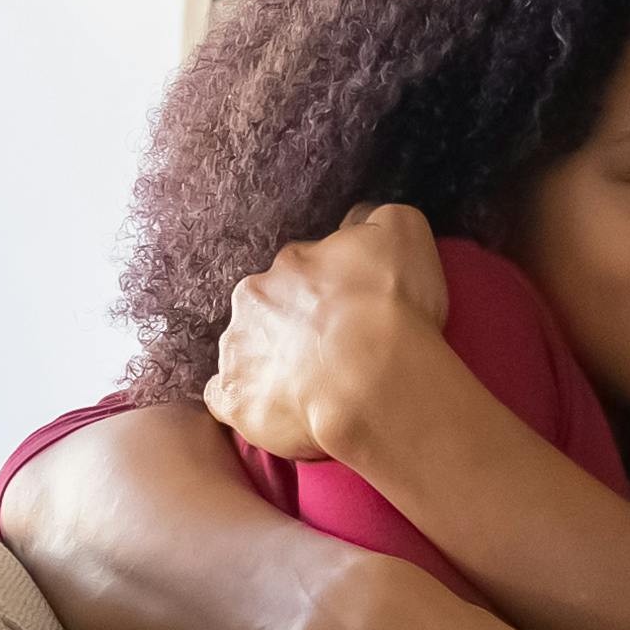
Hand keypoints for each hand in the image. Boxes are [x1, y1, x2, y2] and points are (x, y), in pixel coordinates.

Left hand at [203, 203, 450, 462]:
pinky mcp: (234, 402)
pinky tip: (274, 409)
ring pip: (247, 352)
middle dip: (295, 326)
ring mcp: (237, 353)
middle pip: (269, 310)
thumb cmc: (391, 306)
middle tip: (334, 352)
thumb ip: (376, 220)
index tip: (353, 313)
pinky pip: (226, 400)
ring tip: (313, 387)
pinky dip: (246, 403)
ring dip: (272, 363)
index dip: (330, 294)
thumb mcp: (403, 231)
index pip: (303, 272)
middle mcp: (251, 301)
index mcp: (288, 263)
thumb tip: (360, 223)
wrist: (373, 380)